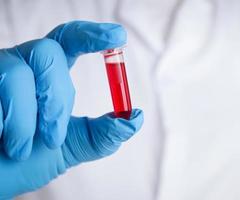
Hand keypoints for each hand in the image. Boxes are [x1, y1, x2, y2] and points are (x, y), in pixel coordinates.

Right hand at [0, 21, 142, 198]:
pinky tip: (0, 140)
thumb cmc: (25, 162)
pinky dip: (4, 123)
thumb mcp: (70, 147)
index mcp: (47, 77)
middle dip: (56, 97)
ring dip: (27, 118)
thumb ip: (101, 134)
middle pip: (47, 51)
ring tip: (21, 148)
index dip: (92, 35)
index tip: (117, 37)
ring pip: (17, 72)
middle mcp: (22, 67)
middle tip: (53, 137)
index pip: (70, 42)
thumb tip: (136, 119)